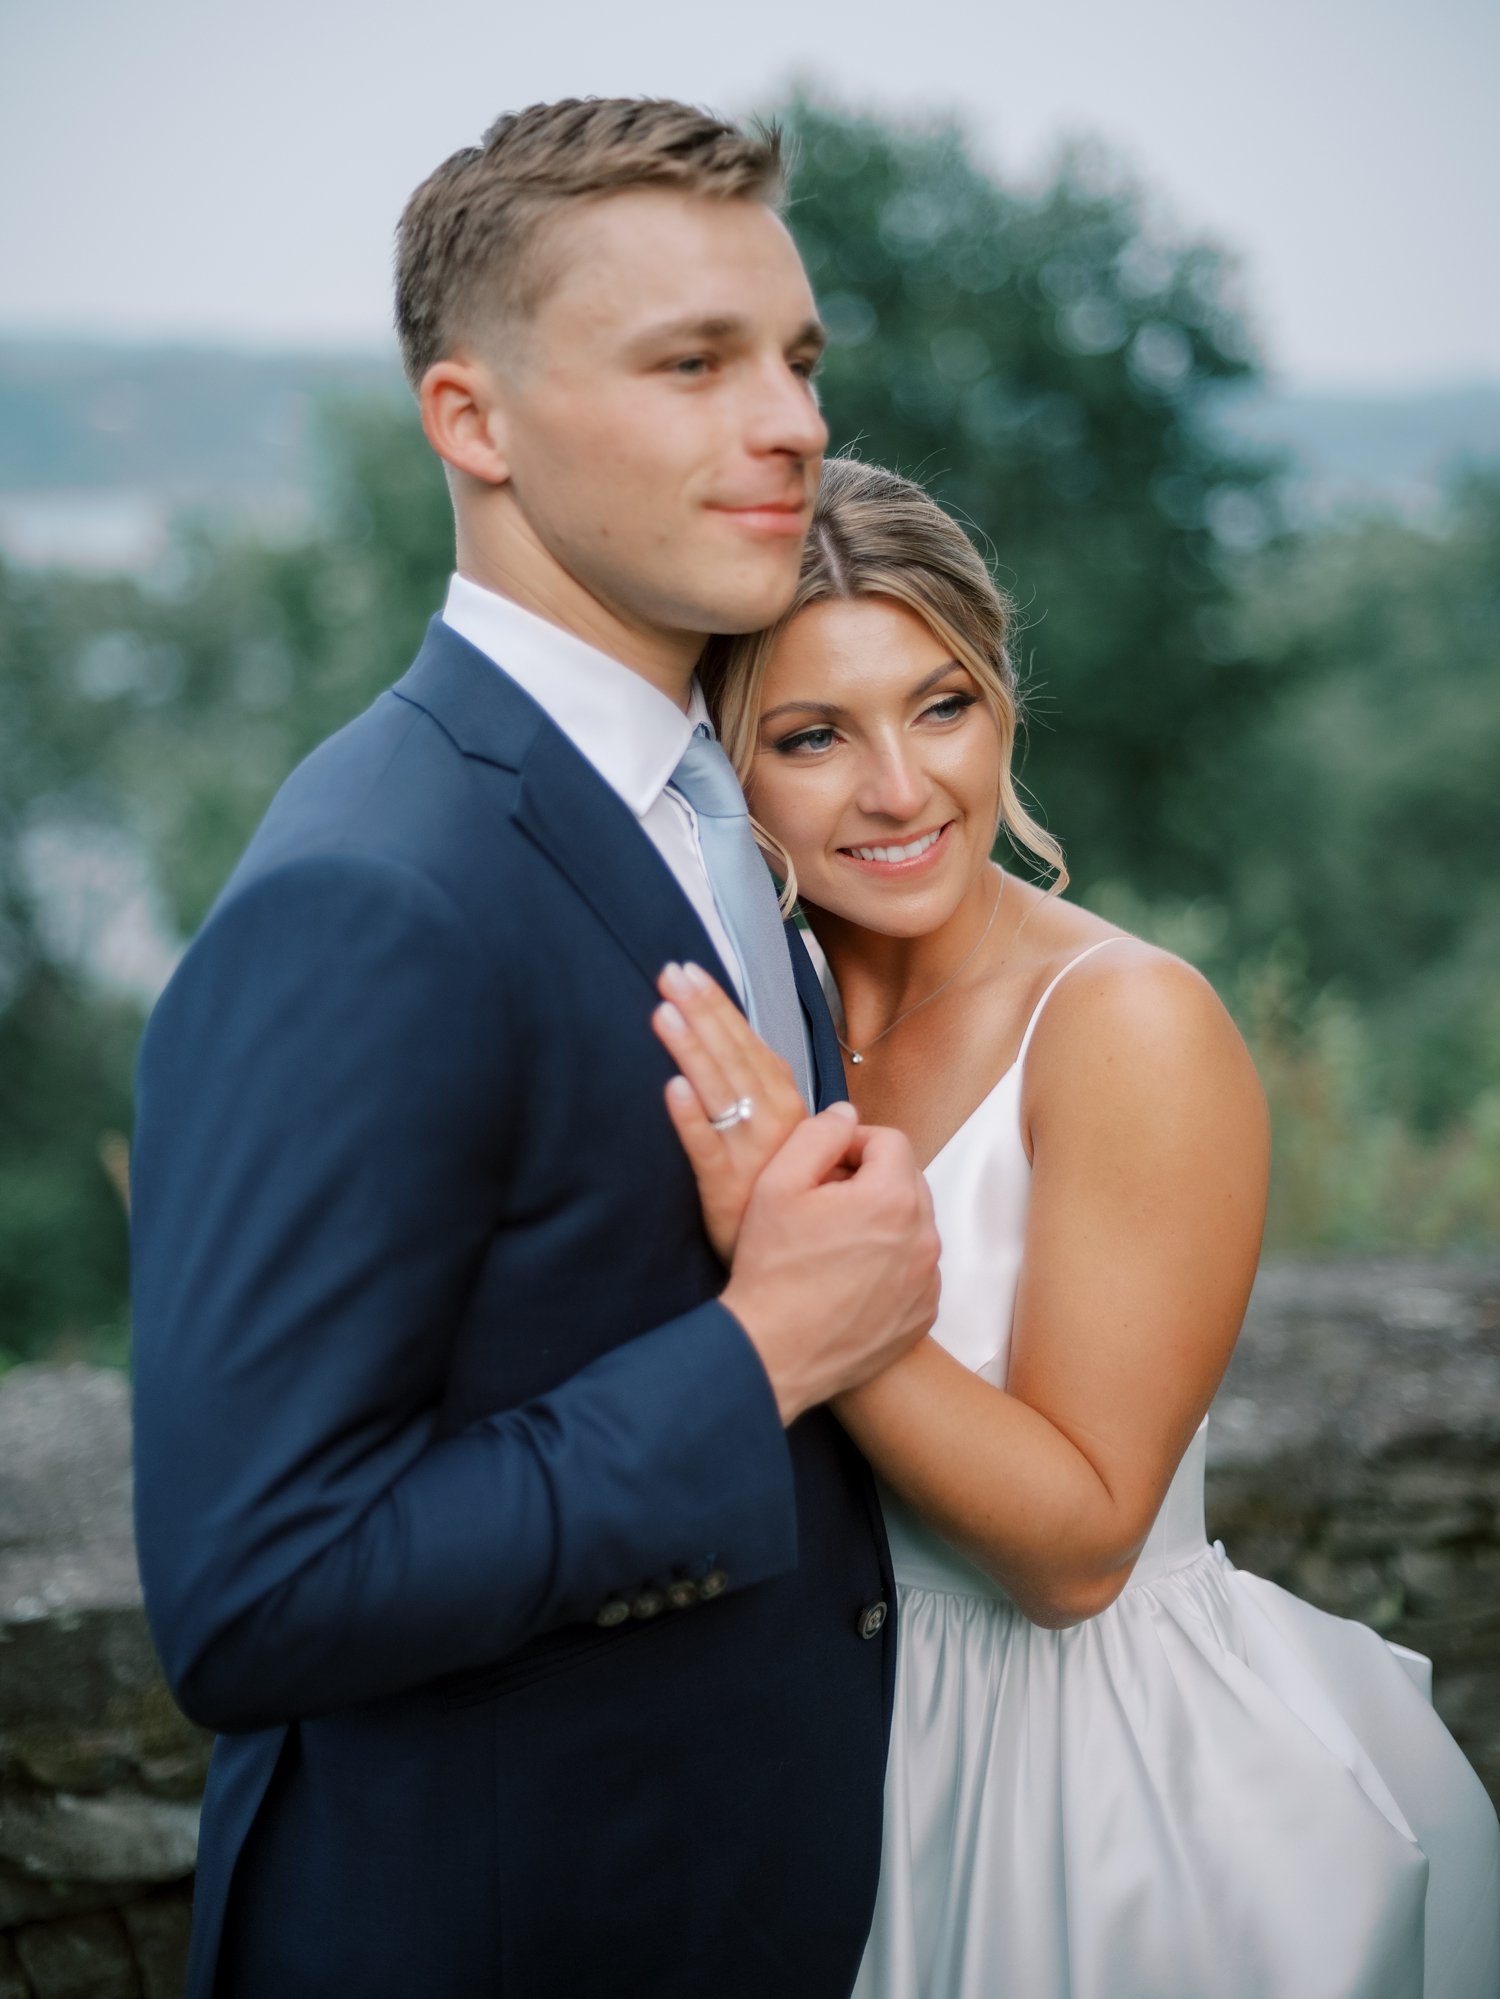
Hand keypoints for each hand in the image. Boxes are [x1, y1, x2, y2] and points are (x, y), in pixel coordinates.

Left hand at [652, 960, 809, 1262]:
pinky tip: (672, 1088)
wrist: (797, 1267)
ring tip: (664, 1012)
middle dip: (702, 1011)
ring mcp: (748, 1155)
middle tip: (671, 973)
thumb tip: (757, 1053)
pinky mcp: (723, 1188)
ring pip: (719, 1092)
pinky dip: (690, 1119)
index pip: (752, 1046)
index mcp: (788, 1110)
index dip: (721, 1008)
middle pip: (734, 1057)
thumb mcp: (790, 1145)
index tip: (694, 973)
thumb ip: (770, 1098)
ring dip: (693, 1050)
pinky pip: (706, 1149)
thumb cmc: (784, 1198)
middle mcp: (772, 1125)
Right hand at [720, 1116, 941, 1424]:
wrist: (773, 1353)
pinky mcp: (923, 1314)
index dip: (853, 1144)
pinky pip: (915, 1270)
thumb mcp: (777, 1184)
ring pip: (913, 1226)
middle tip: (825, 1202)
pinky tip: (849, 1278)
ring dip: (882, 1222)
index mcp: (893, 1198)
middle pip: (906, 1181)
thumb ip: (818, 1134)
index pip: (890, 1141)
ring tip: (834, 1242)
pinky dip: (890, 1265)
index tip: (825, 1165)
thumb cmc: (772, 1270)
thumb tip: (846, 1113)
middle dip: (870, 1181)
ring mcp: (928, 1280)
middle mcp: (923, 1237)